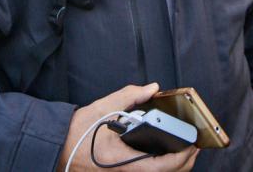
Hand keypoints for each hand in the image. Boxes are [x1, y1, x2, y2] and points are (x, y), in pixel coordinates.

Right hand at [58, 83, 198, 170]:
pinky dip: (160, 165)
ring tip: (183, 148)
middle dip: (185, 162)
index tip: (194, 144)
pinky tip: (163, 153)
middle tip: (195, 146)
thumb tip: (152, 88)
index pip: (162, 166)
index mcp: (123, 161)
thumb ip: (130, 96)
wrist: (57, 149)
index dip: (183, 157)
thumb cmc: (77, 133)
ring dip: (174, 165)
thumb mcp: (103, 107)